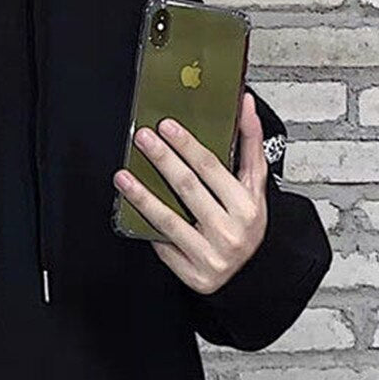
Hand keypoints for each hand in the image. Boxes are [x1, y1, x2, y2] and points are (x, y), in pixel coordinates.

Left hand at [113, 91, 267, 294]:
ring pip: (169, 219)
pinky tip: (131, 209)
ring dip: (142, 195)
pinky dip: (147, 226)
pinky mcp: (193, 274)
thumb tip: (246, 105)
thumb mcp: (254, 186)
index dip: (188, 145)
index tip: (168, 127)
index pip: (212, 169)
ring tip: (124, 176)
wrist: (248, 272)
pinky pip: (164, 245)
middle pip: (188, 188)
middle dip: (163, 160)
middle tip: (144, 139)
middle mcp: (230, 232)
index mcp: (247, 207)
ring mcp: (210, 255)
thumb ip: (251, 145)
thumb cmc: (246, 224)